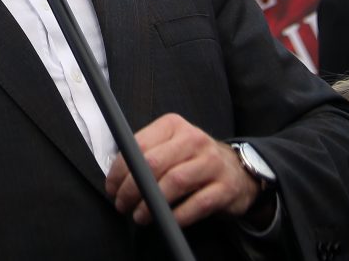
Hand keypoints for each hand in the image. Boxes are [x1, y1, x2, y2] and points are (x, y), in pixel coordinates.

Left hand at [106, 113, 259, 227]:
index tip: (111, 187)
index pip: (139, 144)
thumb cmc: (193, 160)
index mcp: (174, 125)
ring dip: (151, 203)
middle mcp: (194, 139)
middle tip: (122, 204)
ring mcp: (212, 162)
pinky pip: (197, 204)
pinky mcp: (225, 187)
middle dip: (132, 188)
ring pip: (175, 182)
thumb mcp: (170, 146)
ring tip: (139, 216)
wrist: (237, 170)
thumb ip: (145, 154)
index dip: (121, 169)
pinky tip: (166, 221)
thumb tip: (116, 177)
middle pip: (154, 163)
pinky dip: (178, 216)